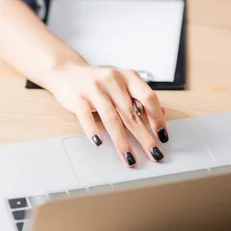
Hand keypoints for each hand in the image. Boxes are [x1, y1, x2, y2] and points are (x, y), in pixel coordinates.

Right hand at [45, 63, 167, 166]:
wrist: (68, 72)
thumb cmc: (100, 83)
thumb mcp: (123, 85)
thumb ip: (140, 98)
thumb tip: (162, 113)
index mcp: (129, 77)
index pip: (148, 98)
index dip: (157, 118)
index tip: (163, 137)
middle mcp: (114, 80)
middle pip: (132, 112)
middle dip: (144, 137)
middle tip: (154, 154)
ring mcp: (95, 88)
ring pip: (111, 117)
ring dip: (122, 141)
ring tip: (129, 158)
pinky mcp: (78, 97)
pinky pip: (86, 115)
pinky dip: (93, 130)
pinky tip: (99, 142)